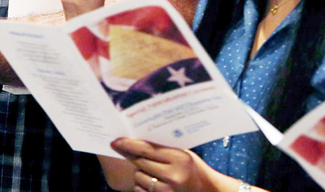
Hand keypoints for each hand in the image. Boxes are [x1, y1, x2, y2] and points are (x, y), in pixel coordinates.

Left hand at [112, 138, 230, 191]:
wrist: (209, 190)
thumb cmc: (194, 168)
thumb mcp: (183, 153)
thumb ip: (163, 147)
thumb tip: (135, 137)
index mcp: (179, 158)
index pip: (147, 149)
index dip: (128, 144)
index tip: (115, 141)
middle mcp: (174, 175)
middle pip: (140, 162)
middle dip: (130, 156)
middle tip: (122, 148)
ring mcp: (168, 191)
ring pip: (139, 177)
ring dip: (139, 172)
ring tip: (151, 170)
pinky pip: (141, 190)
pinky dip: (142, 185)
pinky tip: (153, 181)